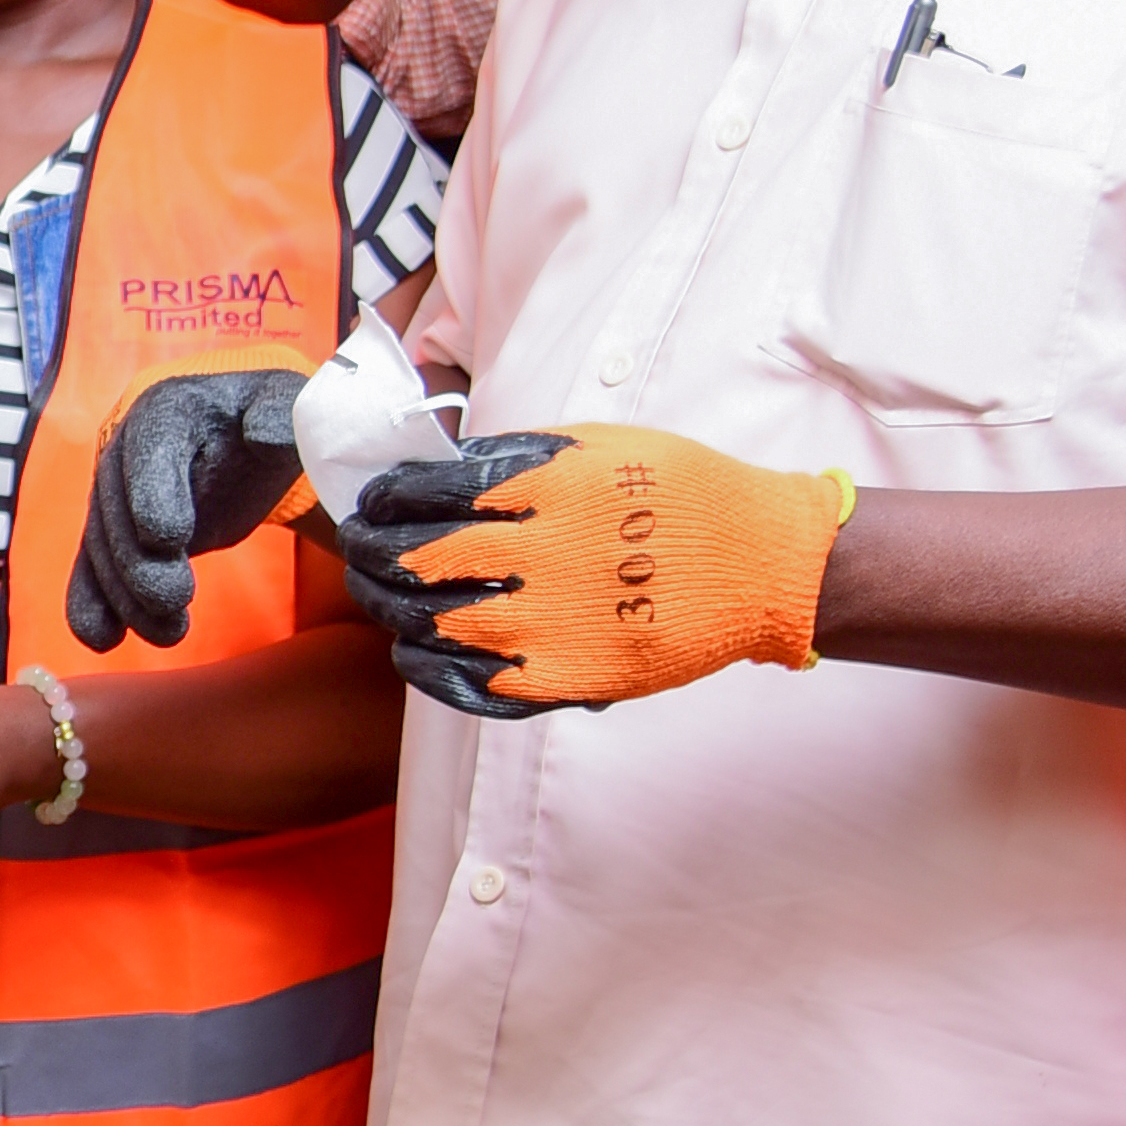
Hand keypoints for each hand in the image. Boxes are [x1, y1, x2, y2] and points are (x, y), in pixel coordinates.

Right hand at [69, 370, 314, 648]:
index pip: (148, 450)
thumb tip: (264, 432)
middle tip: (175, 600)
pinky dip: (92, 605)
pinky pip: (91, 569)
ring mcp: (114, 495)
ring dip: (126, 598)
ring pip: (102, 549)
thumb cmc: (264, 418)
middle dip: (139, 562)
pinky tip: (102, 639)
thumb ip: (279, 413)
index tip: (170, 539)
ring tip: (169, 633)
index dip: (152, 496)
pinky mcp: (114, 535)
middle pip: (117, 510)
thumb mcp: (282, 404)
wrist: (239, 438)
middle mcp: (125, 449)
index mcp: (166, 409)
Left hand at [342, 425, 854, 717]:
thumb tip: (438, 465)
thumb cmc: (682, 490)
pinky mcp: (571, 677)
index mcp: (548, 487)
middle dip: (371, 553)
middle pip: (417, 559)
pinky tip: (412, 650)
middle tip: (359, 549)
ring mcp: (556, 622)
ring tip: (377, 594)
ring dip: (389, 608)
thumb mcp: (599, 444)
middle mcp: (544, 554)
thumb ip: (517, 456)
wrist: (766, 561)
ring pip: (431, 622)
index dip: (385, 500)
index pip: (427, 492)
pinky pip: (472, 682)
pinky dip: (426, 667)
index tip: (373, 503)